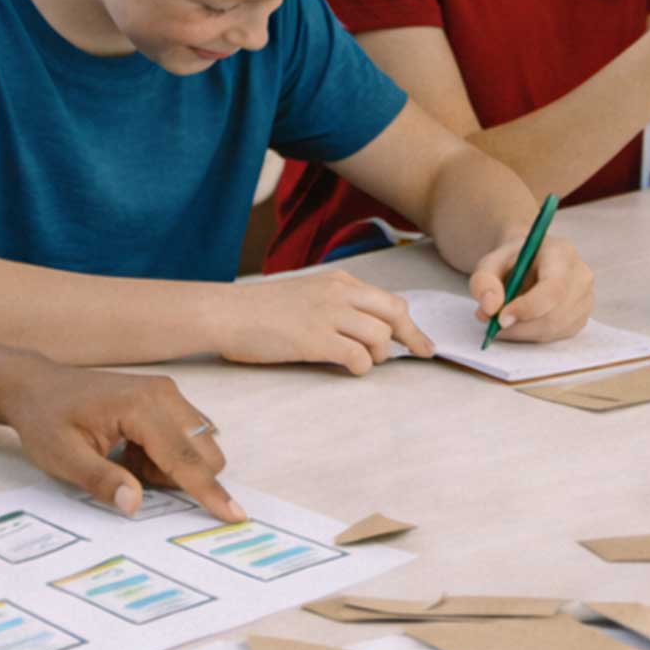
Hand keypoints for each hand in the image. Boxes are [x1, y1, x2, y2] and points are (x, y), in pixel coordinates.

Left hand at [0, 364, 244, 522]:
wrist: (36, 386)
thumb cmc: (46, 420)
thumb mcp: (62, 457)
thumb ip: (101, 481)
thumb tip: (135, 505)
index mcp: (140, 407)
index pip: (185, 459)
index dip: (210, 491)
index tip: (236, 516)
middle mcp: (164, 394)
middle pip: (206, 451)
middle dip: (182, 479)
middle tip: (131, 475)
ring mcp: (167, 392)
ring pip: (200, 444)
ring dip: (173, 467)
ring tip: (128, 461)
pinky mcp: (165, 397)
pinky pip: (188, 436)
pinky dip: (169, 455)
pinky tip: (133, 451)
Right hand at [216, 269, 435, 374]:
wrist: (227, 312)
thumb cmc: (259, 309)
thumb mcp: (305, 293)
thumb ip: (335, 303)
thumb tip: (366, 328)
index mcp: (337, 280)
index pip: (388, 299)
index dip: (409, 323)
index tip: (421, 341)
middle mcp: (338, 293)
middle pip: (394, 313)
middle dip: (413, 337)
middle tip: (421, 354)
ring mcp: (327, 315)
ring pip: (380, 336)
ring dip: (380, 355)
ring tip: (365, 363)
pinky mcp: (315, 340)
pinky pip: (358, 357)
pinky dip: (361, 367)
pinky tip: (349, 369)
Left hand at [469, 230, 592, 342]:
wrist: (528, 260)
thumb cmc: (511, 260)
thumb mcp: (490, 262)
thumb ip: (484, 280)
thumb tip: (489, 308)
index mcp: (561, 252)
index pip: (554, 287)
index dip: (528, 307)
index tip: (500, 319)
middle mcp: (581, 275)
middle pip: (555, 313)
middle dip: (520, 326)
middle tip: (493, 326)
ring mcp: (586, 298)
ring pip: (555, 328)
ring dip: (523, 332)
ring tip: (502, 320)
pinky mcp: (582, 317)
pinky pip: (557, 335)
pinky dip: (532, 335)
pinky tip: (520, 322)